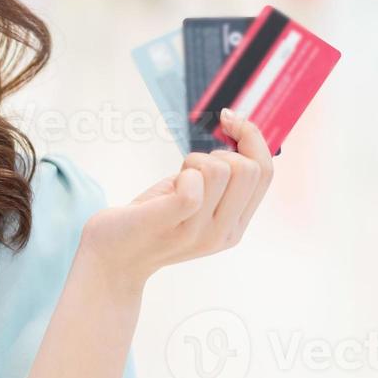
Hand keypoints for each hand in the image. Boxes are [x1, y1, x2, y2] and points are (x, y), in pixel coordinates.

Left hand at [80, 108, 273, 285]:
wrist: (111, 258)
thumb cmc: (150, 219)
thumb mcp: (196, 199)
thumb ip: (221, 178)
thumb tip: (241, 125)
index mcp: (235, 226)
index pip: (266, 173)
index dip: (252, 138)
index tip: (229, 119)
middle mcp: (224, 233)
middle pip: (249, 167)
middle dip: (219, 152)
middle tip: (189, 168)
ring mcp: (199, 232)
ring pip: (220, 169)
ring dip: (193, 161)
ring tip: (175, 182)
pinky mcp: (171, 223)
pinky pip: (193, 185)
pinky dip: (181, 174)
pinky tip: (166, 190)